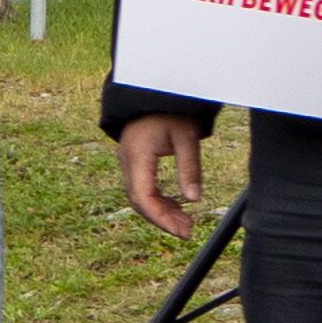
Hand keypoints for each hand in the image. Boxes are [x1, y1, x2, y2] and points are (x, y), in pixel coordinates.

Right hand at [114, 111, 203, 232]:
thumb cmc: (172, 110)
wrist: (156, 91)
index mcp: (137, 155)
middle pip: (139, 200)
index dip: (160, 218)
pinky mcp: (134, 160)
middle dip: (162, 219)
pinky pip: (142, 187)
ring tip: (186, 222)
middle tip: (188, 231)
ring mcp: (128, 160)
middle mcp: (127, 160)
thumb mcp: (186, 137)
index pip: (142, 196)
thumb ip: (189, 168)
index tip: (180, 231)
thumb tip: (194, 200)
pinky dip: (158, 199)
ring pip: (140, 196)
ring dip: (161, 211)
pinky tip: (176, 206)